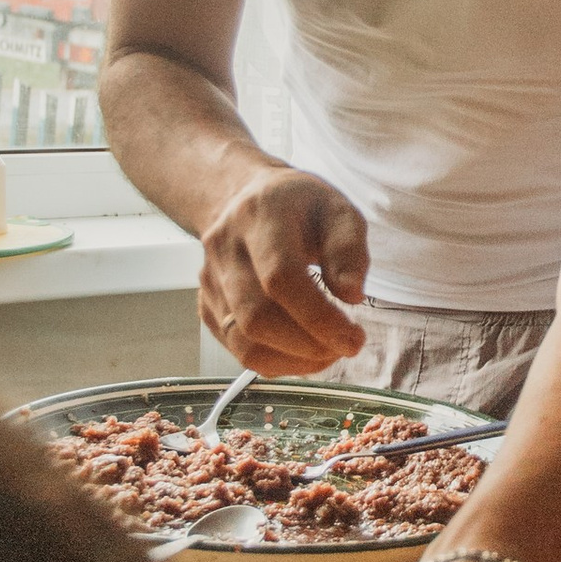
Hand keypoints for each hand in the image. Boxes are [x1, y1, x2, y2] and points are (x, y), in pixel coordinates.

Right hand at [195, 164, 369, 375]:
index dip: (318, 317)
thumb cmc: (300, 207)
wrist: (247, 200)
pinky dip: (275, 362)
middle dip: (308, 346)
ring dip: (292, 361)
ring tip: (328, 353)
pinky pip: (236, 349)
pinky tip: (304, 352)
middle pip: (256, 317)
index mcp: (260, 217)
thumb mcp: (337, 211)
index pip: (280, 278)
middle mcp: (226, 248)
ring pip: (242, 341)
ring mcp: (210, 280)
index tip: (353, 336)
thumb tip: (351, 296)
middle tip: (345, 347)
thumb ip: (348, 250)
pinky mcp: (207, 306)